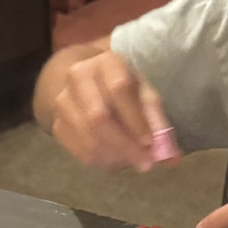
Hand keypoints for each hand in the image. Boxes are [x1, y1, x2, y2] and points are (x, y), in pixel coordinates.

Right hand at [43, 46, 176, 171]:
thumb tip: (171, 158)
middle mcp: (78, 77)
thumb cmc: (123, 88)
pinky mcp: (57, 123)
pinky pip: (78, 150)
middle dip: (125, 145)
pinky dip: (101, 161)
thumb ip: (158, 123)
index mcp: (105, 62)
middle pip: (98, 117)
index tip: (150, 143)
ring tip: (134, 162)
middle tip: (146, 165)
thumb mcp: (144, 94)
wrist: (86, 83)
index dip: (135, 119)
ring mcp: (62, 101)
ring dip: (114, 156)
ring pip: (87, 137)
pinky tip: (117, 161)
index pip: (118, 89)